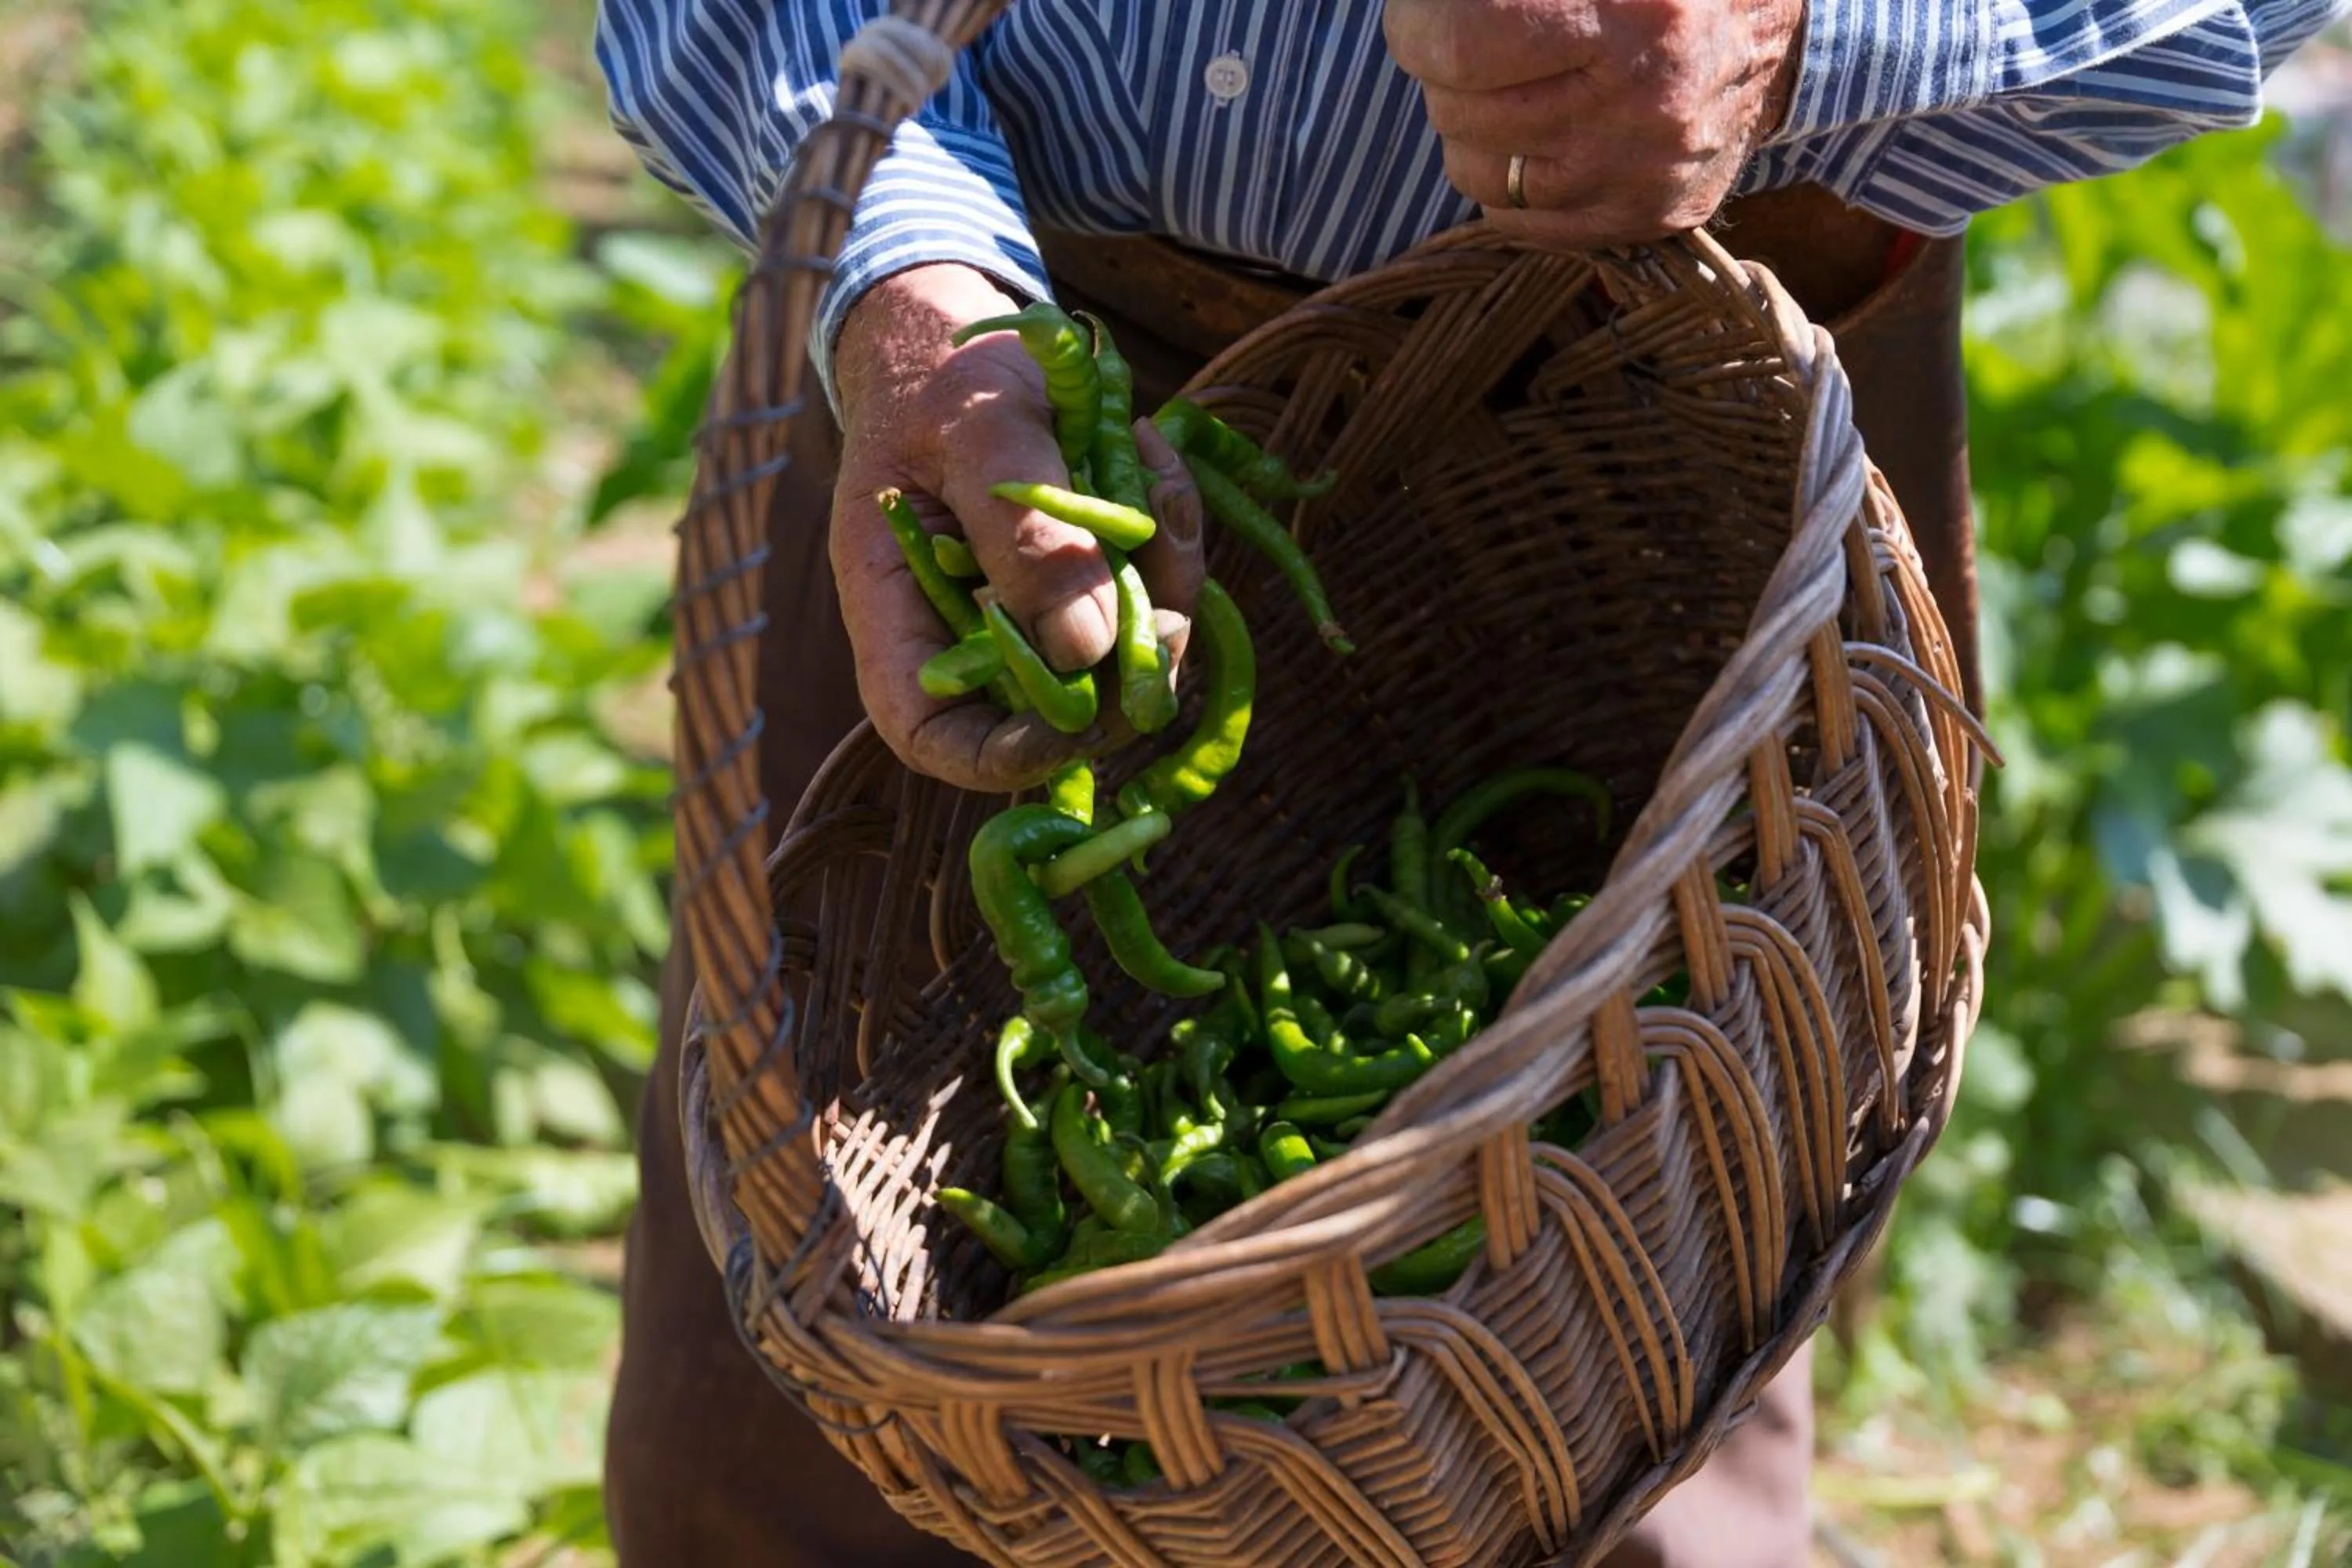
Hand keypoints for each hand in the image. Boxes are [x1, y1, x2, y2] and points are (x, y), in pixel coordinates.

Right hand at [830, 264, 1204, 792]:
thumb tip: (1085, 647)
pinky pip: (1151, 593)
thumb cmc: (941, 382)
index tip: (1079, 726)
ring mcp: (1037, 616)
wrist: (963, 339)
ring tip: (1155, 472)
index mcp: (899, 617)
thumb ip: (1024, 533)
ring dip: (1166, 584)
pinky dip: (1170, 536)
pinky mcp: (1091, 584)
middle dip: (1126, 670)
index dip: (1004, 757)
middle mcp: (969, 636)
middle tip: (1173, 607)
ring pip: (1121, 657)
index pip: (934, 735)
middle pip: (1052, 713)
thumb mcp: (978, 433)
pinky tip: (1155, 456)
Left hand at [1386, 0, 1804, 246]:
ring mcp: (1646, 176)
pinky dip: (1510, 175)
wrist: (1774, 29)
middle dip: (1446, 71)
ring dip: (1472, 125)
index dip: (1418, 26)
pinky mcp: (1649, 218)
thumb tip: (1423, 8)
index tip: (1420, 14)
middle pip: (1458, 110)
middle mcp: (1644, 106)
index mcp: (1638, 15)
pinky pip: (1518, 220)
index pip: (1461, 45)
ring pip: (1477, 172)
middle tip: (1478, 41)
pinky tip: (1541, 130)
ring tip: (1513, 83)